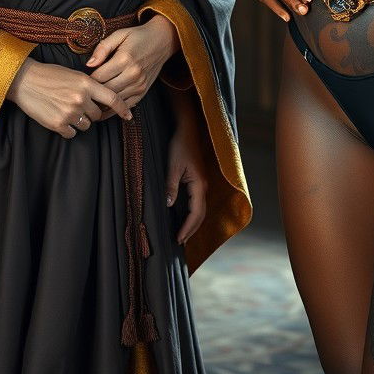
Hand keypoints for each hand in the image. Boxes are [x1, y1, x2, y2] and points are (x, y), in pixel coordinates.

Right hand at [7, 58, 132, 137]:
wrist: (24, 81)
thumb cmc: (49, 75)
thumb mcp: (74, 74)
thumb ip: (89, 86)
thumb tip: (104, 98)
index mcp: (86, 84)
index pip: (112, 98)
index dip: (122, 108)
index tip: (128, 116)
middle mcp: (80, 98)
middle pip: (98, 115)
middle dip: (92, 113)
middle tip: (80, 106)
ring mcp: (69, 113)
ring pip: (86, 125)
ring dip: (80, 121)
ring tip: (67, 110)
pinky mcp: (58, 124)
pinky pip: (72, 134)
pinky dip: (68, 129)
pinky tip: (60, 118)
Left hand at [85, 15, 177, 109]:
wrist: (162, 41)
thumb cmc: (138, 36)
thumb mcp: (119, 35)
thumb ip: (102, 48)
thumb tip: (89, 64)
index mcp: (124, 59)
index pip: (99, 77)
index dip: (87, 81)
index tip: (82, 81)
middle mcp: (133, 74)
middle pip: (106, 91)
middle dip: (93, 94)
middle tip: (83, 94)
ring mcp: (139, 84)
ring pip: (115, 100)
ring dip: (102, 103)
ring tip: (91, 103)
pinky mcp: (143, 90)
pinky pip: (127, 105)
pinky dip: (115, 109)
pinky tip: (105, 109)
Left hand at [165, 118, 207, 245]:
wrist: (188, 131)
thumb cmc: (180, 146)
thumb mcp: (173, 166)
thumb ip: (171, 186)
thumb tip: (169, 205)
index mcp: (199, 185)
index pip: (196, 213)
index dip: (187, 227)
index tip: (178, 239)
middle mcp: (204, 187)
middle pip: (201, 215)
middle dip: (191, 230)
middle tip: (179, 242)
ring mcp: (202, 184)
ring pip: (200, 209)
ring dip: (192, 223)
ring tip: (182, 235)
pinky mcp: (198, 181)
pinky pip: (197, 203)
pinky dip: (192, 214)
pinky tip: (185, 218)